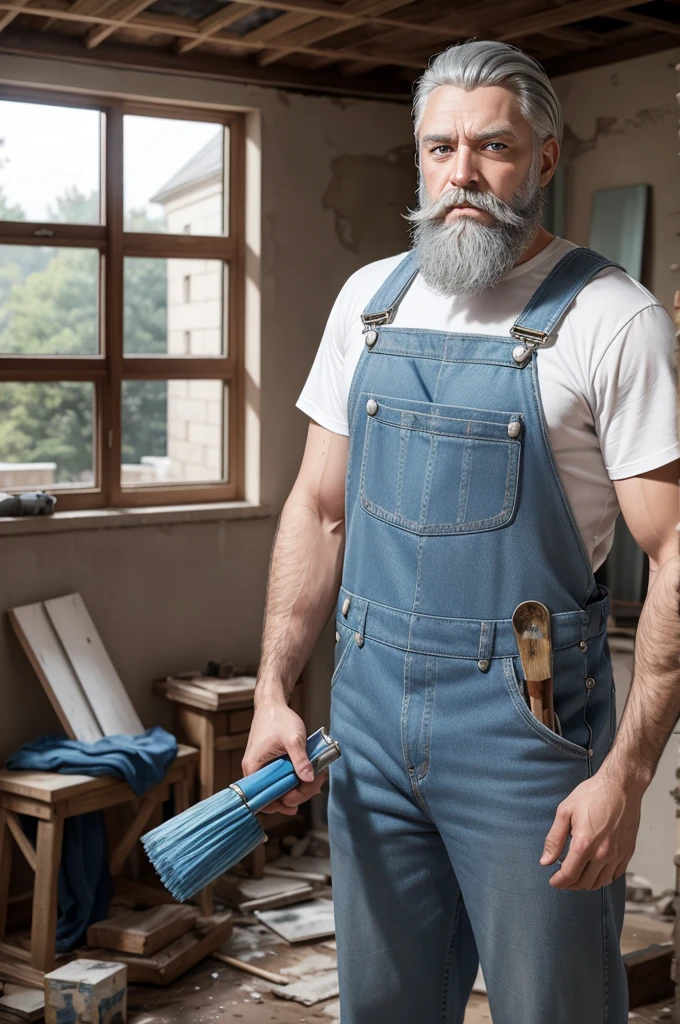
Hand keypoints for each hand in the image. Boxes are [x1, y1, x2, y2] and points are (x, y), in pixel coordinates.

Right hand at [241, 700, 327, 815]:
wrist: (273, 705)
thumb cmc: (278, 718)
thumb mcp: (293, 738)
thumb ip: (300, 759)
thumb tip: (308, 779)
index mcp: (254, 768)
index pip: (264, 799)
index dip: (283, 803)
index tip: (300, 800)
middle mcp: (255, 772)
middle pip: (275, 796)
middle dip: (298, 793)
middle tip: (317, 782)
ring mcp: (263, 769)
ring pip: (281, 788)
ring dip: (299, 786)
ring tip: (317, 775)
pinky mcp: (271, 765)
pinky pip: (282, 779)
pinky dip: (296, 778)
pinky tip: (309, 773)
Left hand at [540, 768, 642, 889]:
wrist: (621, 786)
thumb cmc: (592, 794)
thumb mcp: (565, 811)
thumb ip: (554, 838)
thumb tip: (545, 861)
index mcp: (585, 844)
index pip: (569, 875)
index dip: (559, 882)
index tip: (553, 881)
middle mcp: (603, 854)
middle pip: (585, 882)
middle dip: (570, 884)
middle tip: (563, 878)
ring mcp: (618, 855)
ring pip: (601, 882)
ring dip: (587, 883)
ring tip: (578, 876)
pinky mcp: (628, 852)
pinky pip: (615, 875)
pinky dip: (604, 878)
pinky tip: (596, 870)